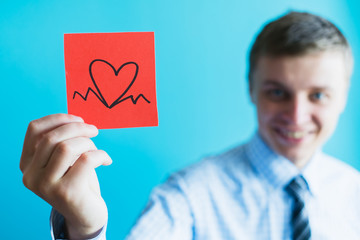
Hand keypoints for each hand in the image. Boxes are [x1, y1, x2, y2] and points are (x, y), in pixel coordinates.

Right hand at [20, 114, 111, 238]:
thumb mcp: (66, 159)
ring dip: (88, 142)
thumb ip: (63, 141)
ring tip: (97, 150)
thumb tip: (77, 120)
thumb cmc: (78, 181)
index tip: (78, 118)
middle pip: (52, 137)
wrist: (86, 214)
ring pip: (66, 147)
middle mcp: (31, 176)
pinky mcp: (66, 193)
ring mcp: (46, 186)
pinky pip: (86, 159)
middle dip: (78, 128)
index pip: (34, 130)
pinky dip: (100, 155)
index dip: (58, 118)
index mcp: (27, 164)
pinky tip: (106, 161)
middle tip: (94, 130)